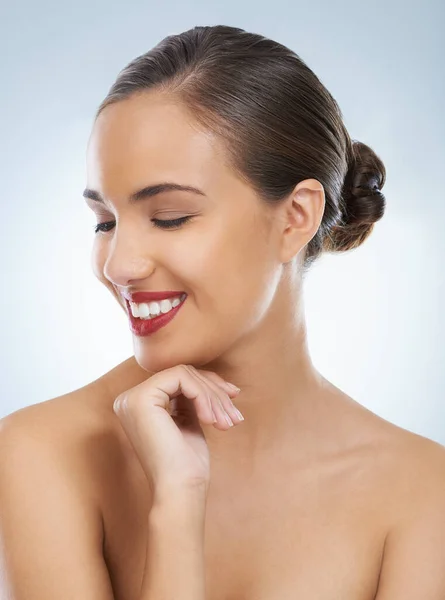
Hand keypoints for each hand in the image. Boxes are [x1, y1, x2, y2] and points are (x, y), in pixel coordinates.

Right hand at [112, 364, 243, 498]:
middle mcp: (129, 399)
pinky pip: (181, 378)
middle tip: (234, 414)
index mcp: (138, 404)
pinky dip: (203, 395)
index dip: (209, 386)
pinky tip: (211, 419)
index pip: (178, 379)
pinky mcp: (141, 399)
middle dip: (215, 391)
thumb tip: (211, 377)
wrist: (180, 490)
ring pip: (184, 374)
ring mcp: (132, 398)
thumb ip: (191, 397)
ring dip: (213, 396)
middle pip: (182, 374)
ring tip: (226, 421)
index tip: (234, 398)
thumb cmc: (187, 464)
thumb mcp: (190, 420)